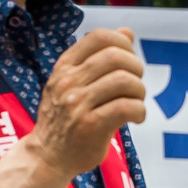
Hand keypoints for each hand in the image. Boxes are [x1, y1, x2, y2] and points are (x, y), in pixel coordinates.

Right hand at [26, 28, 147, 178]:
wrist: (47, 155)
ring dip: (140, 92)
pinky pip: (127, 107)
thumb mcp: (74, 82)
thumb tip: (127, 32)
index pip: (99, 36)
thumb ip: (98, 57)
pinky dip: (140, 111)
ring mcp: (77, 104)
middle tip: (135, 86)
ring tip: (136, 102)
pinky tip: (136, 118)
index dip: (123, 44)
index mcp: (65, 66)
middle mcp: (68, 82)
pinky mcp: (89, 126)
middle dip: (136, 69)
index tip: (128, 61)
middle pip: (116, 57)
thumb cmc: (66, 117)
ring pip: (125, 81)